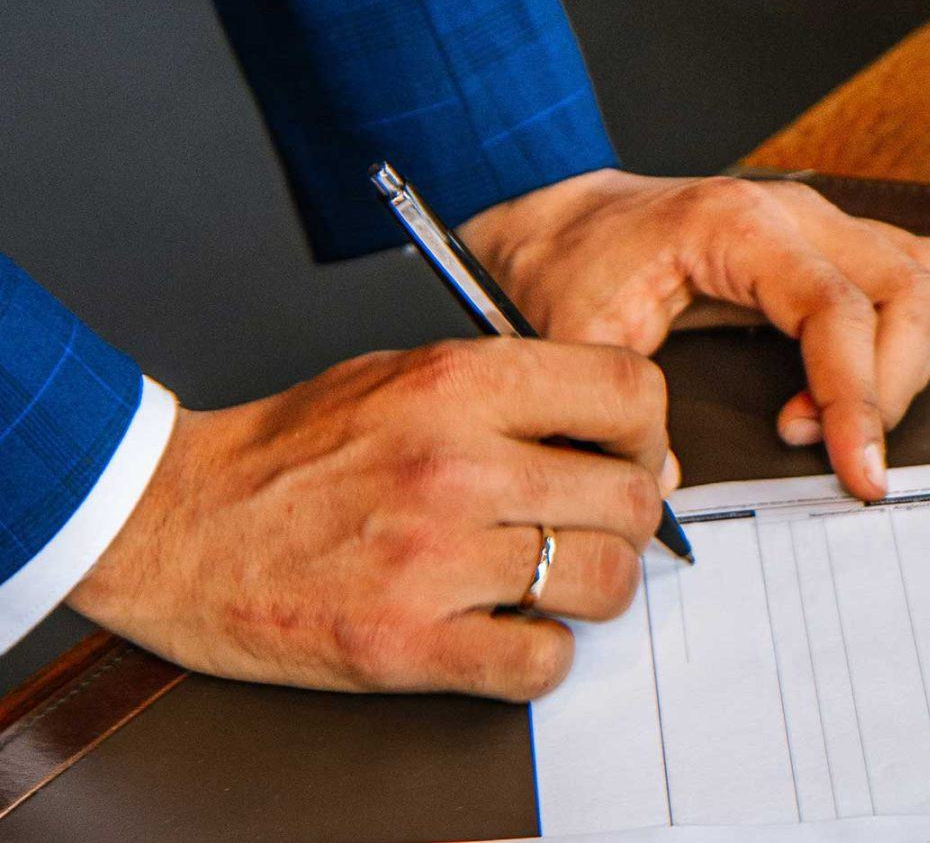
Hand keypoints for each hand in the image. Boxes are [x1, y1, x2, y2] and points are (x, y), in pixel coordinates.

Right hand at [68, 339, 677, 700]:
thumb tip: (628, 444)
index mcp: (456, 384)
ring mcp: (432, 559)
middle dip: (630, 519)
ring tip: (553, 580)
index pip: (627, 391)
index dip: (648, 431)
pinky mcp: (406, 643)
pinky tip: (509, 630)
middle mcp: (453, 466)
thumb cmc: (290, 451)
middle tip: (594, 526)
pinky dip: (542, 654)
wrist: (172, 523)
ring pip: (604, 582)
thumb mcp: (402, 375)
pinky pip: (542, 663)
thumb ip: (513, 396)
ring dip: (596, 589)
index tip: (631, 455)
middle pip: (630, 498)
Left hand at [459, 170, 929, 500]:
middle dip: (892, 387)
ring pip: (926, 278)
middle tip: (841, 454)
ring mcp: (818, 223)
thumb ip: (617, 408)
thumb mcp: (574, 336)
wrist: (562, 223)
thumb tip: (670, 482)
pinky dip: (899, 342)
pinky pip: (907, 277)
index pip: (838, 308)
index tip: (859, 471)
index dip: (859, 397)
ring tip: (837, 423)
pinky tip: (840, 391)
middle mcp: (794, 212)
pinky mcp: (825, 243)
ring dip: (906, 362)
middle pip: (910, 289)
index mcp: (737, 226)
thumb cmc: (570, 266)